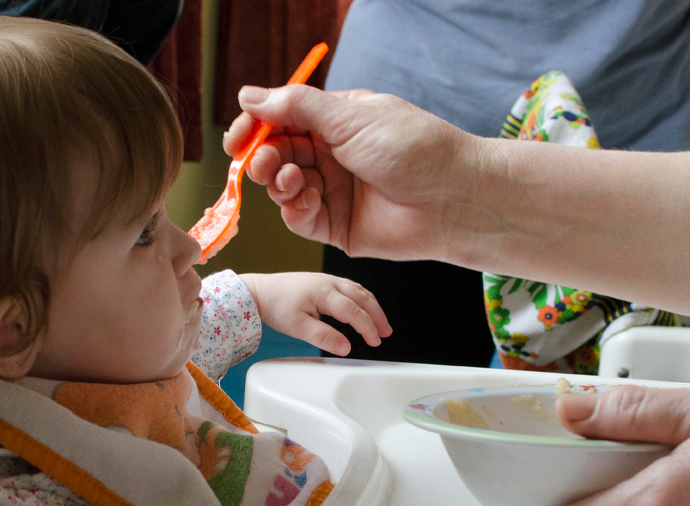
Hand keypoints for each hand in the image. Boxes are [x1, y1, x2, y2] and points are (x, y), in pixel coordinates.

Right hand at [224, 84, 472, 260]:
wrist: (452, 199)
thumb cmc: (415, 148)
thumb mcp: (352, 117)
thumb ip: (298, 107)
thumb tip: (250, 95)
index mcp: (336, 122)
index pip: (281, 120)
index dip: (255, 127)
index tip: (237, 138)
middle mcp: (331, 155)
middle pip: (276, 154)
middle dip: (262, 158)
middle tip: (262, 162)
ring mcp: (333, 191)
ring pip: (282, 187)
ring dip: (277, 182)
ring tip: (290, 179)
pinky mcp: (336, 226)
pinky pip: (299, 219)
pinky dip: (293, 209)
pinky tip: (304, 200)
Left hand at [238, 272, 391, 355]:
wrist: (260, 291)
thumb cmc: (276, 306)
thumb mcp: (298, 327)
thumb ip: (323, 337)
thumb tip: (346, 347)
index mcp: (324, 292)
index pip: (354, 311)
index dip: (368, 327)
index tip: (375, 341)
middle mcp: (329, 282)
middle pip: (362, 297)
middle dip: (377, 316)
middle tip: (385, 333)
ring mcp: (327, 279)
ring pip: (358, 290)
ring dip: (372, 306)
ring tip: (380, 323)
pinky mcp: (323, 280)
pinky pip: (350, 287)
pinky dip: (362, 298)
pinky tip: (364, 306)